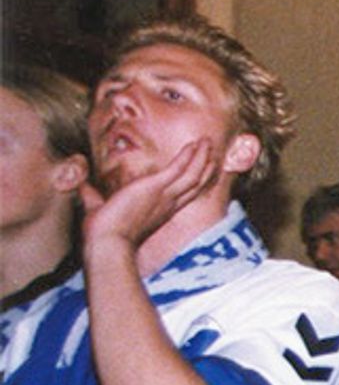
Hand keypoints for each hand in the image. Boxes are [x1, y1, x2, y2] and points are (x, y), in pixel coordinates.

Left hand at [80, 138, 217, 251]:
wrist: (106, 241)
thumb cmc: (103, 232)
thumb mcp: (98, 207)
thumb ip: (92, 195)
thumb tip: (81, 185)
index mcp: (159, 210)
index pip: (184, 194)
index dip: (194, 181)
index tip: (200, 168)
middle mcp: (168, 204)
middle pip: (195, 183)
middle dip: (204, 166)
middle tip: (210, 150)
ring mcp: (165, 196)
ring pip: (193, 175)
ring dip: (202, 157)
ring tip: (207, 142)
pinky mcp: (157, 187)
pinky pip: (180, 169)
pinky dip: (189, 156)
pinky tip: (194, 145)